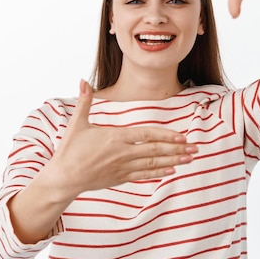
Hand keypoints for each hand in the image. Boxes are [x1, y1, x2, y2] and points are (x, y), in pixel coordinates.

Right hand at [43, 80, 197, 198]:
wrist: (64, 177)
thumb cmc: (70, 150)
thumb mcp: (77, 123)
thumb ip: (84, 101)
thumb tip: (83, 80)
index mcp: (115, 137)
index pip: (146, 135)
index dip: (166, 136)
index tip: (182, 136)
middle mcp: (122, 153)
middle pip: (155, 150)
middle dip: (177, 149)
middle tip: (195, 148)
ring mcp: (122, 167)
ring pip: (152, 164)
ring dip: (173, 160)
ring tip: (189, 159)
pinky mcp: (119, 178)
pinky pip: (144, 175)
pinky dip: (158, 172)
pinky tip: (170, 170)